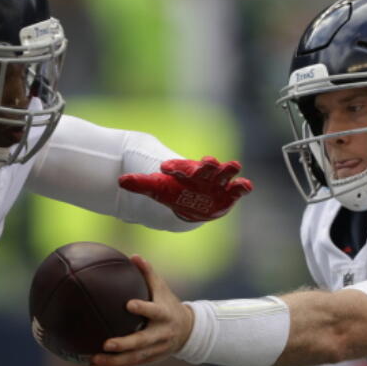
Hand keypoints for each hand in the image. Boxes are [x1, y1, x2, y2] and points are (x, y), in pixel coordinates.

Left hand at [90, 256, 191, 365]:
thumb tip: (133, 256)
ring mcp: (155, 350)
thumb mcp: (163, 288)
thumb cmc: (168, 304)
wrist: (188, 331)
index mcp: (165, 315)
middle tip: (106, 344)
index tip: (128, 304)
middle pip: (142, 342)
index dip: (143, 309)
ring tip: (93, 360)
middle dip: (125, 345)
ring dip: (114, 361)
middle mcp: (160, 335)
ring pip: (134, 359)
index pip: (154, 311)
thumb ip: (148, 273)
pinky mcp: (148, 359)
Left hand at [119, 156, 252, 221]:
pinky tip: (246, 185)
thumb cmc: (173, 192)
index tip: (164, 167)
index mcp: (186, 172)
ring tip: (234, 166)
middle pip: (206, 167)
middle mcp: (204, 175)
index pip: (179, 167)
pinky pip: (238, 189)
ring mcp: (218, 183)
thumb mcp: (156, 189)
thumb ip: (140, 184)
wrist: (189, 203)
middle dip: (208, 165)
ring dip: (229, 169)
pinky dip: (243, 187)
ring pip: (225, 173)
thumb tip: (120, 181)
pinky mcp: (229, 194)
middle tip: (207, 162)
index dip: (173, 167)